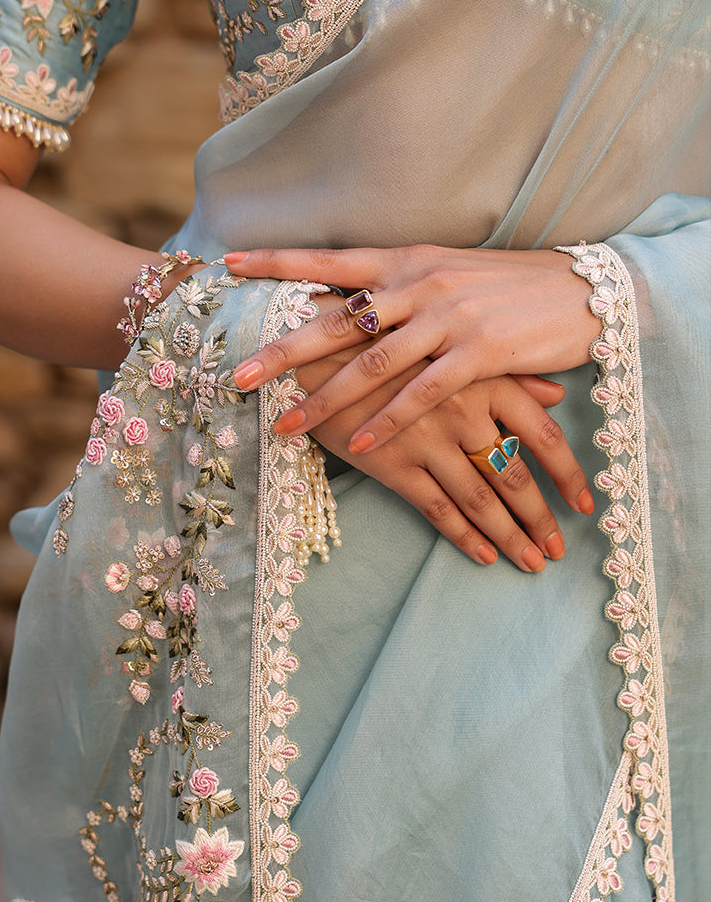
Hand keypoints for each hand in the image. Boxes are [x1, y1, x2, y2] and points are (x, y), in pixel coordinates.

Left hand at [226, 245, 598, 451]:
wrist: (581, 291)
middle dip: (283, 348)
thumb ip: (398, 289)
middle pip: (336, 319)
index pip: (329, 259)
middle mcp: (419, 283)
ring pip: (372, 363)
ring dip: (325, 399)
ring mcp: (449, 317)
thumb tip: (347, 308)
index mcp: (405, 260)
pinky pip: (422, 392)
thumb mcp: (447, 274)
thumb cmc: (508, 287)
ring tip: (285, 424)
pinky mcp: (480, 352)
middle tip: (239, 372)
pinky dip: (387, 421)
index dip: (278, 261)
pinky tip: (358, 443)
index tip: (229, 264)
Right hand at [294, 329, 594, 572]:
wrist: (317, 341)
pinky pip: (436, 507)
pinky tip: (486, 556)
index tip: (584, 504)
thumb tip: (559, 392)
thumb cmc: (392, 339)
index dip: (567, 475)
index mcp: (483, 377)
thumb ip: (509, 371)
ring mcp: (426, 438)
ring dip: (510, 535)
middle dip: (541, 518)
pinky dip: (464, 535)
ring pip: (480, 498)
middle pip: (515, 475)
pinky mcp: (390, 461)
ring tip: (532, 562)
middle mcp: (462, 409)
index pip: (542, 435)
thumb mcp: (453, 344)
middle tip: (558, 549)